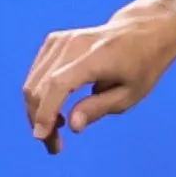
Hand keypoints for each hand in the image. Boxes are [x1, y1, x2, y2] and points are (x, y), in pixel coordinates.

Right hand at [23, 8, 175, 152]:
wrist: (142, 30)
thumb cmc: (141, 65)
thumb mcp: (130, 94)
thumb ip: (99, 108)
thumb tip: (73, 126)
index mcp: (96, 57)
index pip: (58, 84)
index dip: (45, 112)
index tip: (42, 137)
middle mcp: (73, 44)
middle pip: (39, 87)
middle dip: (40, 120)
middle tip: (54, 146)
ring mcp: (61, 40)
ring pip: (33, 82)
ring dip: (36, 112)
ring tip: (56, 132)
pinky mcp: (54, 41)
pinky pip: (36, 74)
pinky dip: (39, 96)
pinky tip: (55, 111)